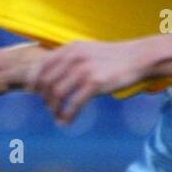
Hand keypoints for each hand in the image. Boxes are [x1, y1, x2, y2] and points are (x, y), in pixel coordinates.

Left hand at [29, 40, 148, 123]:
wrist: (138, 57)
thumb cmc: (113, 57)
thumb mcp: (88, 50)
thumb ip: (70, 58)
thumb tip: (54, 73)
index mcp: (70, 49)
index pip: (42, 65)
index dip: (34, 81)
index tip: (33, 93)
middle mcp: (74, 57)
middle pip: (47, 82)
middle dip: (44, 98)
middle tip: (49, 108)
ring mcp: (84, 70)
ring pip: (57, 94)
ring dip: (54, 109)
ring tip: (57, 117)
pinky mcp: (96, 83)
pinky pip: (74, 104)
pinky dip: (67, 116)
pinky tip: (66, 123)